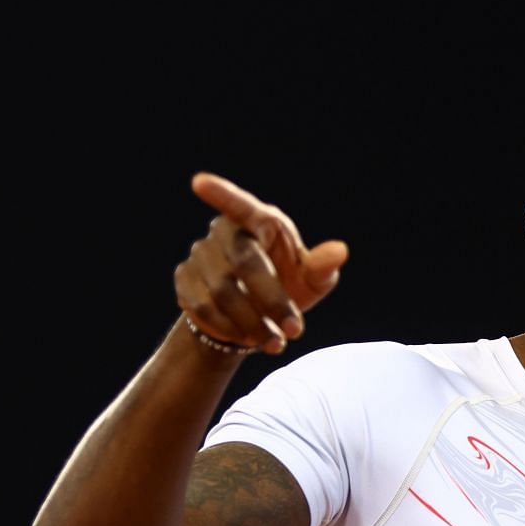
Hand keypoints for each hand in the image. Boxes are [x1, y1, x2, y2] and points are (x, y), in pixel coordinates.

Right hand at [175, 173, 348, 353]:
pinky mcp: (185, 279)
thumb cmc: (288, 285)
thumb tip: (339, 252)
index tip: (199, 183)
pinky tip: (247, 337)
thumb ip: (322, 266)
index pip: (240, 205)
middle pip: (244, 262)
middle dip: (272, 299)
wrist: (253, 317)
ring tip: (275, 342)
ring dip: (253, 322)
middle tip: (295, 329)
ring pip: (222, 291)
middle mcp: (224, 232)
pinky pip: (203, 307)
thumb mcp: (311, 280)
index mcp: (259, 221)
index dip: (220, 193)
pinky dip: (230, 328)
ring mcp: (200, 254)